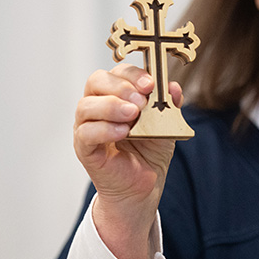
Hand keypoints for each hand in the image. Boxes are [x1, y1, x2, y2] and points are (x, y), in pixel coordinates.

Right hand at [73, 63, 182, 258]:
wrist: (145, 185)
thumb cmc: (151, 149)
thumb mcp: (167, 123)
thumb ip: (170, 104)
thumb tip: (173, 87)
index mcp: (116, 94)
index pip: (117, 72)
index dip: (133, 74)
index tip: (151, 83)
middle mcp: (97, 106)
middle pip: (97, 81)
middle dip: (121, 87)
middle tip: (141, 101)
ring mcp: (87, 126)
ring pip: (87, 106)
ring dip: (112, 106)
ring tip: (133, 115)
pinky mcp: (85, 148)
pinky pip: (86, 134)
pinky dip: (104, 130)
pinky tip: (123, 132)